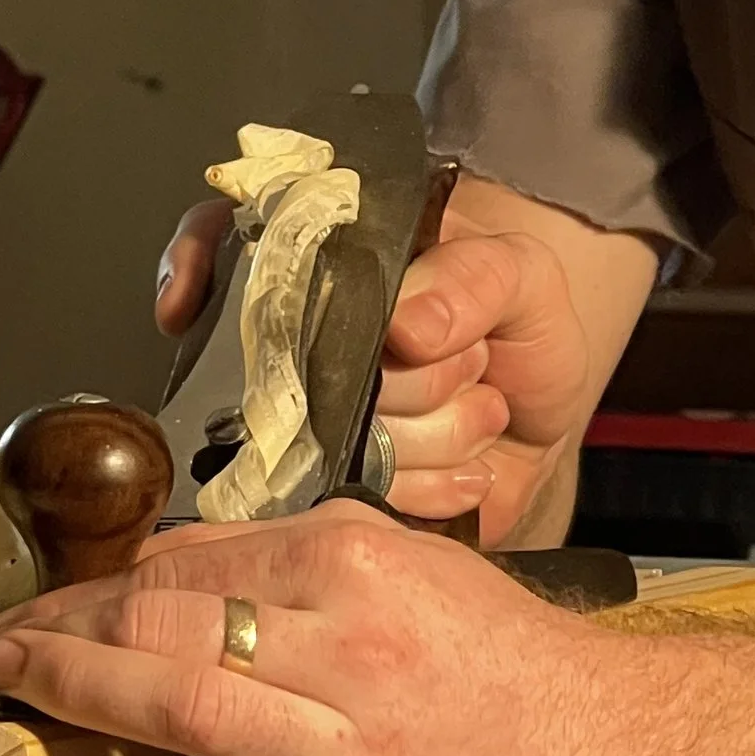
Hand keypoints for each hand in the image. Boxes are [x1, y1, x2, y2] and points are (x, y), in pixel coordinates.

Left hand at [0, 503, 643, 755]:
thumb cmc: (511, 665)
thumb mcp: (414, 570)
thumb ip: (295, 564)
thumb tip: (166, 572)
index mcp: (361, 565)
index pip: (187, 568)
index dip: (89, 588)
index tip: (31, 608)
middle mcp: (358, 649)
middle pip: (167, 628)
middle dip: (56, 633)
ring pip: (188, 712)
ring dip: (73, 698)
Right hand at [153, 176, 644, 541]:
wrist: (549, 409)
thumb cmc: (521, 323)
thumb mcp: (519, 271)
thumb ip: (471, 279)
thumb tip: (407, 325)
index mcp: (322, 263)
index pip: (223, 253)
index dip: (205, 278)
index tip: (215, 305)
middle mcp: (301, 344)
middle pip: (308, 374)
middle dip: (415, 378)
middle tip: (469, 357)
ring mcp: (314, 423)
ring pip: (346, 445)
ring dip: (438, 432)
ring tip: (475, 401)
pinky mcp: (343, 489)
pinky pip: (367, 501)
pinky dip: (436, 485)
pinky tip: (468, 460)